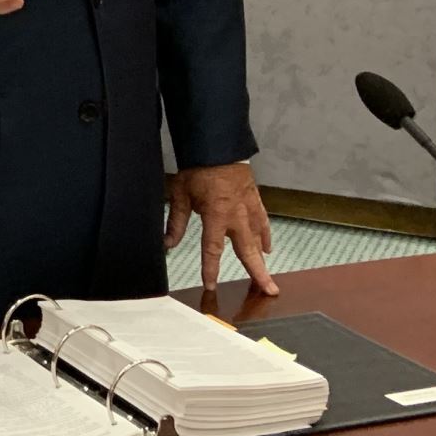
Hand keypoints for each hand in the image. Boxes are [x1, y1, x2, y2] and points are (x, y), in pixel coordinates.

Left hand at [165, 163, 278, 296]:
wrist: (218, 144)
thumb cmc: (198, 167)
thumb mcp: (180, 194)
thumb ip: (176, 221)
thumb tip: (167, 244)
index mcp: (216, 215)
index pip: (213, 249)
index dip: (211, 269)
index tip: (210, 285)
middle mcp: (236, 215)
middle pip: (248, 250)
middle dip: (257, 272)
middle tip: (268, 291)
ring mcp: (248, 207)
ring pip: (258, 239)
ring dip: (263, 259)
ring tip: (268, 278)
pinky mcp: (254, 198)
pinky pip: (262, 221)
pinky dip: (265, 235)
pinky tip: (267, 247)